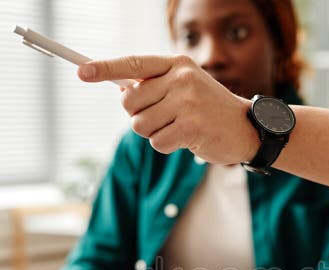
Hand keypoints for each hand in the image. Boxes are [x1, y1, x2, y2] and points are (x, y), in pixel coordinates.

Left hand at [77, 55, 258, 164]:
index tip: (82, 72)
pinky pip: (157, 142)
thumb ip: (155, 85)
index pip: (133, 64)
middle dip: (137, 115)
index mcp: (177, 64)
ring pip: (141, 125)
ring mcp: (188, 103)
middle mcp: (182, 79)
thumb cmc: (209, 109)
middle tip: (160, 117)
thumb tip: (119, 89)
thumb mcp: (185, 86)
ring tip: (176, 128)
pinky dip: (166, 146)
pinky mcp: (192, 128)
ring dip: (153, 133)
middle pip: (130, 101)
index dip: (105, 68)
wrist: (246, 128)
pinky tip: (185, 140)